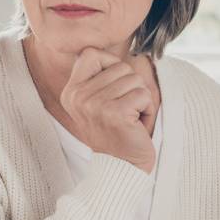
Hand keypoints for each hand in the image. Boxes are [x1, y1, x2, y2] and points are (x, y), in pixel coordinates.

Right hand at [60, 47, 158, 173]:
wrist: (120, 168)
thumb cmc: (116, 133)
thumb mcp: (98, 102)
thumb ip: (101, 77)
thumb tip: (115, 51)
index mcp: (71, 91)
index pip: (91, 53)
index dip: (111, 64)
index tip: (114, 89)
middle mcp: (78, 96)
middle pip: (121, 66)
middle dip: (132, 88)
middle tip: (125, 112)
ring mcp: (94, 105)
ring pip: (135, 80)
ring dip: (141, 100)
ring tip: (131, 119)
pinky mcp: (114, 113)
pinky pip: (143, 95)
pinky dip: (148, 110)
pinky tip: (137, 125)